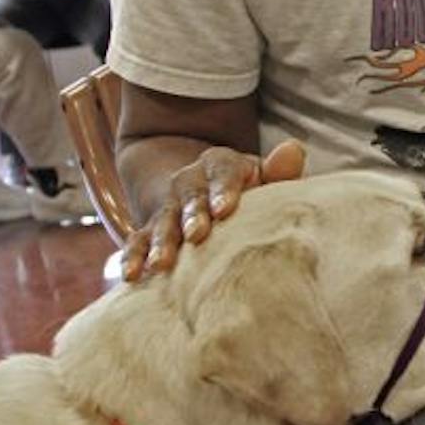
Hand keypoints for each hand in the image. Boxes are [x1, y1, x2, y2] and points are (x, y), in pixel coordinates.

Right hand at [121, 139, 307, 280]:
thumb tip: (293, 150)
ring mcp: (168, 206)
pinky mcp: (150, 230)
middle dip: (192, 215)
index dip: (224, 188)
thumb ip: (280, 171)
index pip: (223, 170)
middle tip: (197, 235)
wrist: (214, 197)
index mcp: (221, 165)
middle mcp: (190, 182)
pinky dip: (133, 256)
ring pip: (163, 220)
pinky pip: (137, 240)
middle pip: (190, 195)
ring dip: (161, 241)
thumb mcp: (266, 179)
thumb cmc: (253, 193)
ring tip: (161, 263)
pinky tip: (131, 275)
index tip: (225, 209)